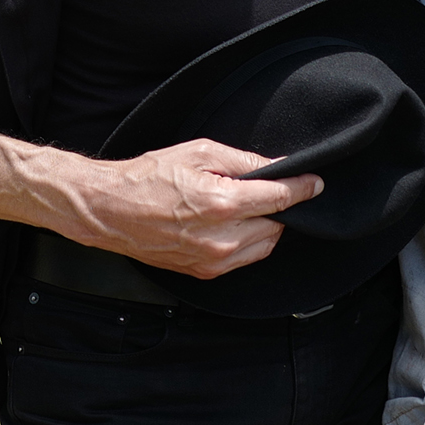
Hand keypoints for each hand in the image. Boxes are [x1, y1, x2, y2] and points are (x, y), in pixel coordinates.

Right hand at [45, 138, 320, 279]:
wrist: (109, 210)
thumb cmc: (147, 177)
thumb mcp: (197, 152)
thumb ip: (242, 160)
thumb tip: (276, 166)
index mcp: (222, 203)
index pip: (280, 198)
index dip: (303, 189)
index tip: (316, 183)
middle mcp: (222, 238)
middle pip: (277, 225)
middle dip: (278, 207)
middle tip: (265, 190)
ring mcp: (214, 260)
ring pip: (265, 246)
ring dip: (265, 226)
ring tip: (244, 206)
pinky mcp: (204, 272)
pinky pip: (244, 259)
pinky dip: (248, 242)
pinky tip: (231, 225)